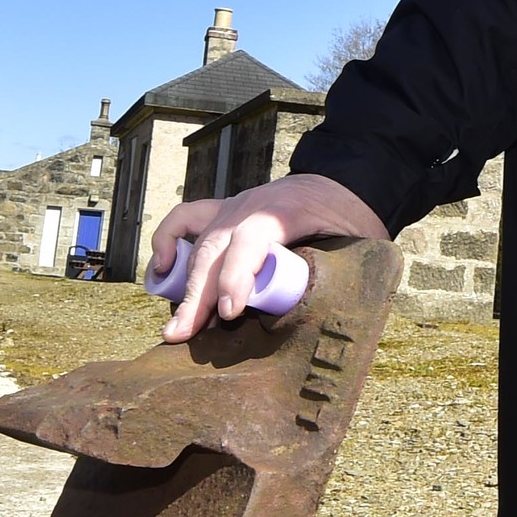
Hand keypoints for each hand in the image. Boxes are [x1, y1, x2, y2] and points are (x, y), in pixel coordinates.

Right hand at [149, 173, 387, 342]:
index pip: (251, 239)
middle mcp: (251, 206)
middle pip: (216, 249)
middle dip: (199, 296)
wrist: (344, 180)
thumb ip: (341, 270)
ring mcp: (234, 207)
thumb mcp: (356, 241)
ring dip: (183, 285)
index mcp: (285, 210)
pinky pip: (186, 219)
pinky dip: (167, 241)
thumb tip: (328, 318)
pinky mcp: (225, 211)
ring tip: (175, 325)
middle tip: (185, 335)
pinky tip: (160, 271)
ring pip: (198, 243)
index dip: (237, 276)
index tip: (230, 313)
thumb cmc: (352, 216)